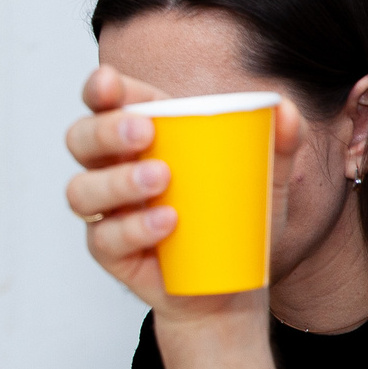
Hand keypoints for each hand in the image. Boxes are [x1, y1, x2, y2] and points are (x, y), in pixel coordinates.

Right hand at [64, 65, 299, 323]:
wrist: (229, 285)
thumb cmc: (234, 221)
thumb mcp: (265, 179)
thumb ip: (280, 142)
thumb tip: (286, 111)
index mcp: (141, 135)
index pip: (106, 102)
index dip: (99, 89)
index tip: (111, 83)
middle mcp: (112, 168)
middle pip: (81, 139)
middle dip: (105, 131)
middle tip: (145, 134)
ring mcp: (107, 211)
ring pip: (81, 190)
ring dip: (116, 181)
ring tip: (160, 180)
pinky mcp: (110, 251)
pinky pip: (104, 238)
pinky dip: (133, 228)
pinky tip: (165, 223)